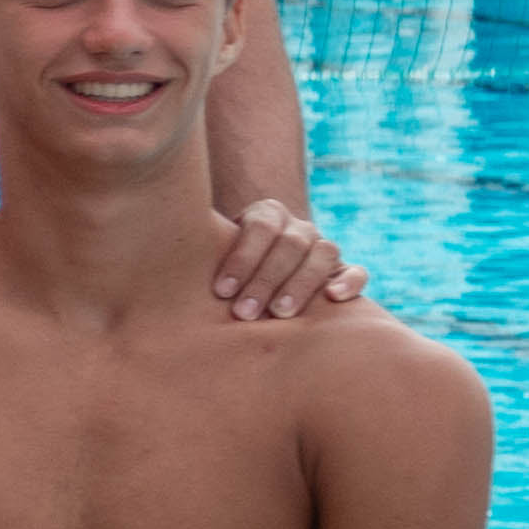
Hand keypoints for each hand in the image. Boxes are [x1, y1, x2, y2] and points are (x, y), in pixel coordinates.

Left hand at [206, 194, 366, 321]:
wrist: (259, 264)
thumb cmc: (224, 266)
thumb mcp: (212, 254)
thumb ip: (203, 258)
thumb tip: (171, 286)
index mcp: (266, 214)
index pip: (259, 228)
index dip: (241, 258)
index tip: (221, 291)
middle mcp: (298, 227)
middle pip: (289, 245)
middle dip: (265, 280)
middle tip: (244, 312)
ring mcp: (323, 246)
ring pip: (323, 255)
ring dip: (300, 285)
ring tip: (280, 314)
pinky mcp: (343, 269)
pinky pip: (357, 271)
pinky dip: (350, 282)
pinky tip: (334, 297)